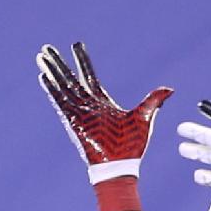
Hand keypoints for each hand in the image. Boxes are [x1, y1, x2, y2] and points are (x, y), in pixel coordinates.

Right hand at [36, 42, 172, 194]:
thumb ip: (153, 101)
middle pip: (69, 78)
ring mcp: (79, 112)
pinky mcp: (73, 120)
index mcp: (102, 102)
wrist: (121, 165)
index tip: (76, 45)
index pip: (89, 75)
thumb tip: (170, 89)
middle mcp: (87, 105)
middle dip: (58, 63)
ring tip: (40, 56)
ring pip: (62, 86)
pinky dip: (52, 89)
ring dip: (51, 71)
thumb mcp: (145, 117)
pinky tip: (43, 77)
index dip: (82, 60)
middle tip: (47, 48)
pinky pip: (60, 101)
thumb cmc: (131, 146)